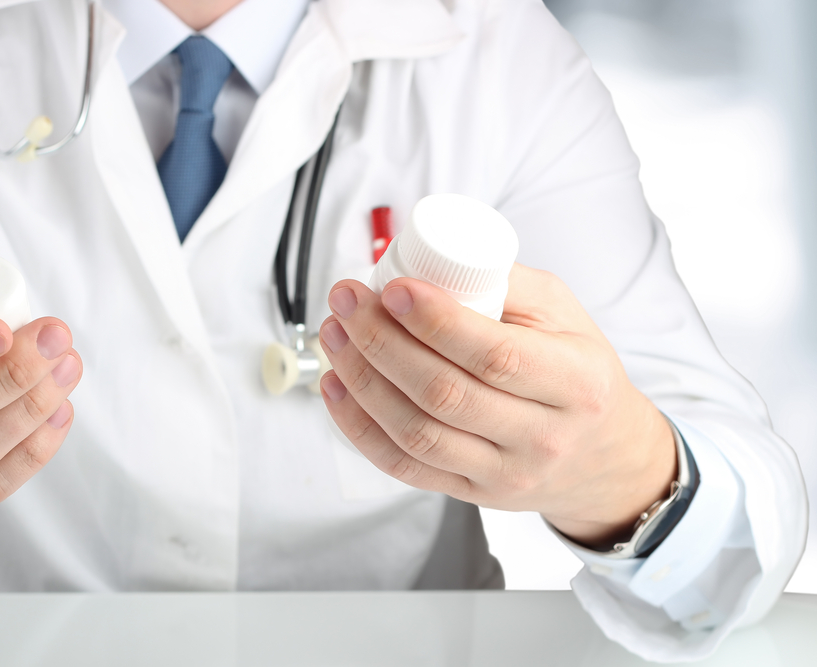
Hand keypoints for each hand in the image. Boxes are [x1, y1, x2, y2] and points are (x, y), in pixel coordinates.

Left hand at [318, 264, 675, 547]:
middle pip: (444, 395)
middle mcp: (541, 436)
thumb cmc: (579, 374)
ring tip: (335, 334)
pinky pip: (403, 467)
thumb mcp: (565, 315)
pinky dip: (360, 427)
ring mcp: (503, 473)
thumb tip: (432, 258)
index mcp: (575, 383)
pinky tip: (338, 387)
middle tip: (348, 301)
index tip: (393, 288)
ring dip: (363, 380)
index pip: (495, 355)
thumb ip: (508, 283)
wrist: (602, 457)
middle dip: (382, 342)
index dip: (436, 322)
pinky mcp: (470, 493)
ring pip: (416, 434)